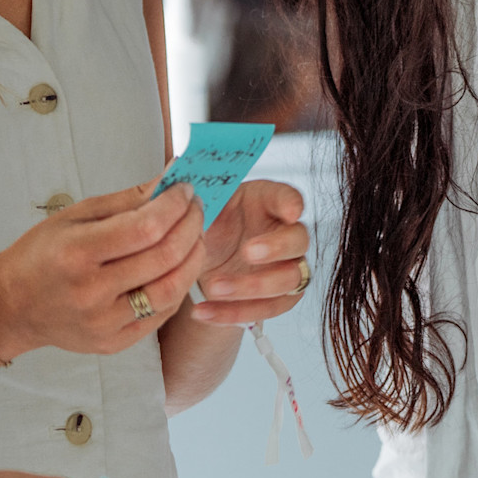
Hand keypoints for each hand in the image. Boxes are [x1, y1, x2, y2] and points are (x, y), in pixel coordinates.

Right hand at [0, 179, 205, 357]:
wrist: (13, 305)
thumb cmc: (42, 253)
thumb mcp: (75, 215)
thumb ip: (125, 201)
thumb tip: (167, 182)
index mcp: (78, 252)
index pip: (144, 228)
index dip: (174, 207)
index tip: (185, 190)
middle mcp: (92, 291)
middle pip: (163, 258)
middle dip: (191, 226)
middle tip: (197, 208)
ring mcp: (104, 323)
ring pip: (170, 291)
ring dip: (193, 259)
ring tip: (195, 238)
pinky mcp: (113, 343)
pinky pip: (160, 315)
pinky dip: (178, 287)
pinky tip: (179, 267)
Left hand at [190, 178, 308, 326]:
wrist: (205, 258)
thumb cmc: (209, 221)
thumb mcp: (201, 203)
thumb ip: (195, 187)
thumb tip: (178, 164)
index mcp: (267, 201)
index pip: (290, 196)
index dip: (292, 203)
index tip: (290, 210)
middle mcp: (284, 233)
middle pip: (299, 240)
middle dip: (276, 247)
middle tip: (247, 252)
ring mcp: (286, 267)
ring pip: (288, 281)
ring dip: (251, 287)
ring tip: (212, 287)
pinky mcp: (278, 298)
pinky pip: (266, 311)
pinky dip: (233, 314)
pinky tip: (203, 312)